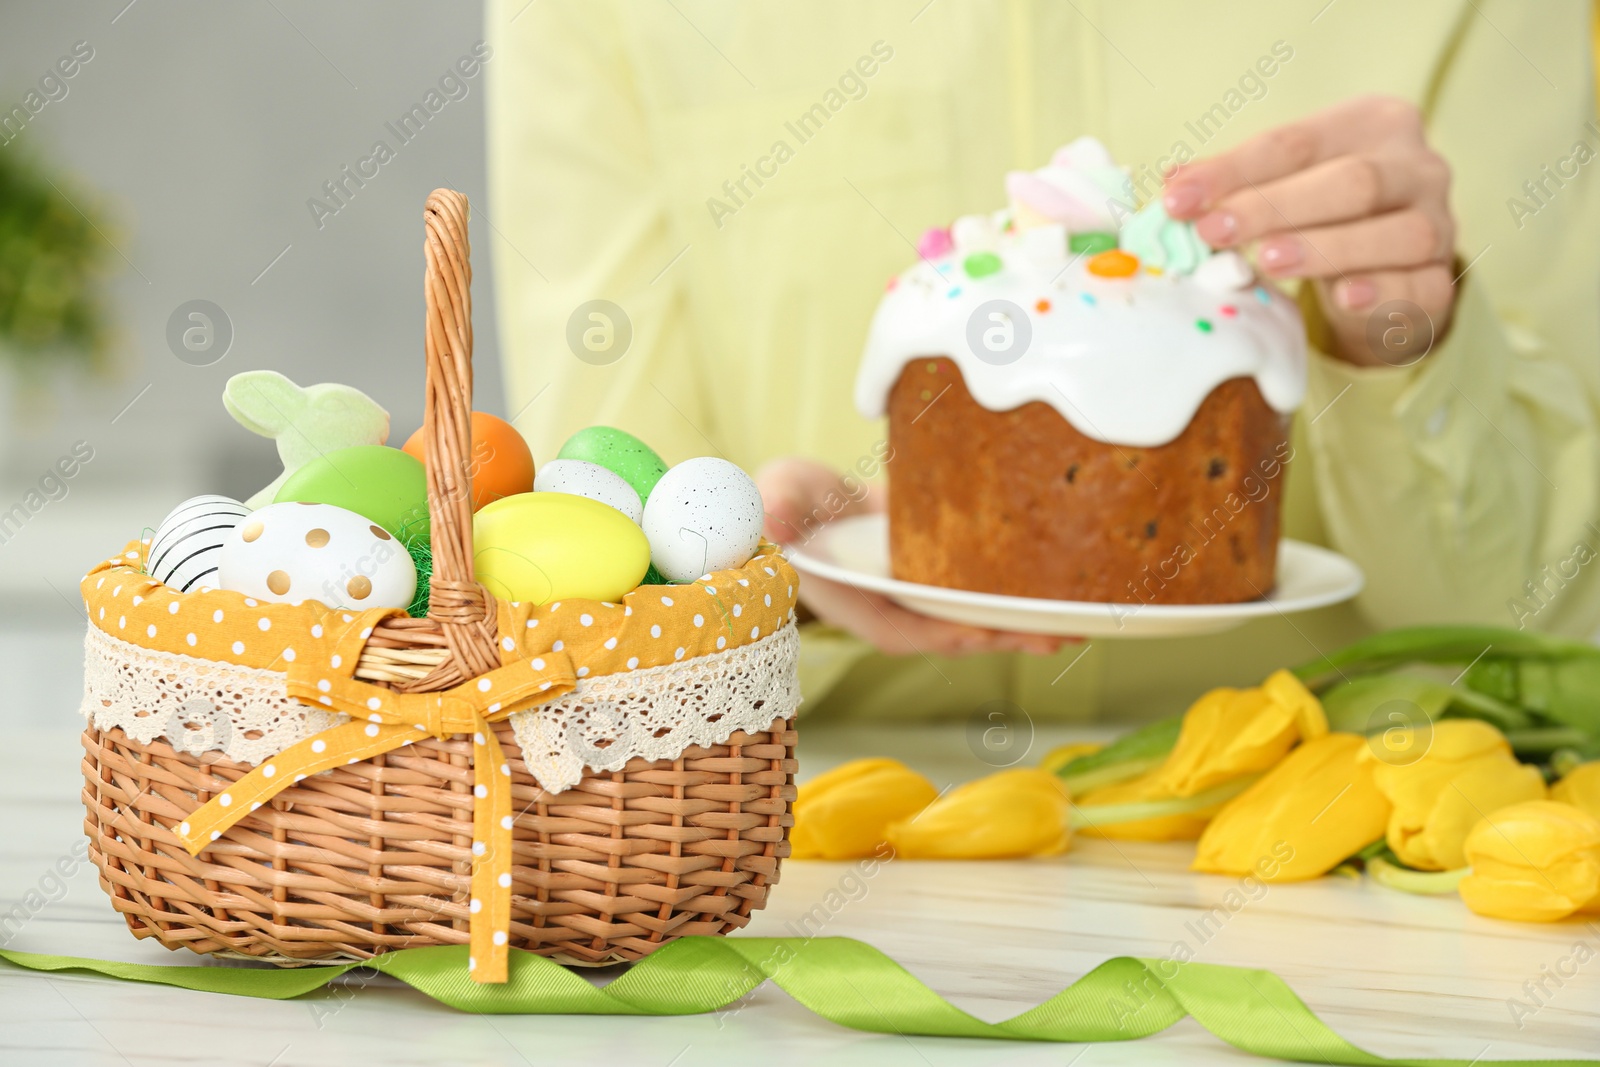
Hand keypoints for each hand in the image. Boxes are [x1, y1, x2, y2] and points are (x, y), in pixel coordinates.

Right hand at [757, 456, 1072, 657]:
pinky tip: (1059, 586)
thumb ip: (778, 508)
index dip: (938, 633)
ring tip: (1077, 622)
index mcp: (851, 601)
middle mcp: (891, 607)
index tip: (979, 633)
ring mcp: (917, 594)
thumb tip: (774, 519)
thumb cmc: (782, 501)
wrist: (803, 496)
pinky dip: (1018, 591)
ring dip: (1021, 622)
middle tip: (1056, 634)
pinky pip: (979, 588)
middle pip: (949, 631)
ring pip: (973, 615)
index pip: (897, 629)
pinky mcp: (937, 575)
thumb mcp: (777, 497)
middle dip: (1001, 637)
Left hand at [1163, 95, 1455, 366]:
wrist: (1391, 270)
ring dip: (1326, 248)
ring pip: (1394, 234)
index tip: (1177, 198)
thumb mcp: (1284, 187)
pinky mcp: (1442, 281)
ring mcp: (1439, 224)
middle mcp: (1418, 168)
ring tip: (1266, 260)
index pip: (1296, 143)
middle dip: (1275, 207)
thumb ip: (1237, 184)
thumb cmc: (1326, 216)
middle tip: (1214, 231)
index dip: (1234, 170)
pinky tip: (1346, 296)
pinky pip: (1419, 287)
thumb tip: (1173, 187)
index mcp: (1372, 125)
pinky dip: (1383, 292)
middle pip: (1351, 182)